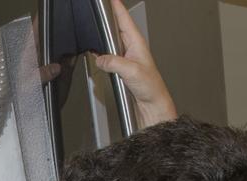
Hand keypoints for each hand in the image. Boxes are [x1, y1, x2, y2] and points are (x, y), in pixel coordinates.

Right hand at [93, 0, 177, 127]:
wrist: (152, 104)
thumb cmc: (151, 87)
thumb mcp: (131, 71)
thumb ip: (114, 62)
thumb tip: (100, 58)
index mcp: (137, 43)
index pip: (125, 19)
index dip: (117, 7)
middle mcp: (131, 48)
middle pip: (116, 28)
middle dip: (107, 20)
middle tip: (98, 14)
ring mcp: (125, 57)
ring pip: (110, 43)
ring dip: (103, 40)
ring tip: (95, 34)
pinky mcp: (121, 68)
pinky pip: (108, 57)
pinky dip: (101, 56)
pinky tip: (97, 56)